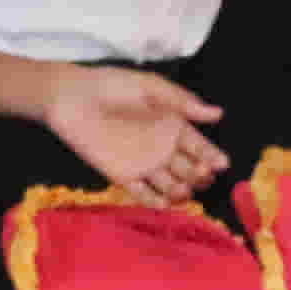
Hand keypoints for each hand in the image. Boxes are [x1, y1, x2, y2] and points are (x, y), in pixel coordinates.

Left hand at [44, 66, 228, 203]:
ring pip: (172, 186)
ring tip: (183, 189)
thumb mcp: (148, 86)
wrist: (70, 97)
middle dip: (199, 175)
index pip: (199, 146)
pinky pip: (144, 195)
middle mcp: (162, 148)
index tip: (220, 163)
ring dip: (182, 192)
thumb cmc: (110, 85)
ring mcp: (144, 164)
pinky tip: (166, 204)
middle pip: (190, 170)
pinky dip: (157, 203)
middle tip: (201, 173)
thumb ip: (180, 101)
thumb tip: (217, 113)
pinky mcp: (123, 176)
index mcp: (172, 125)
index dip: (210, 155)